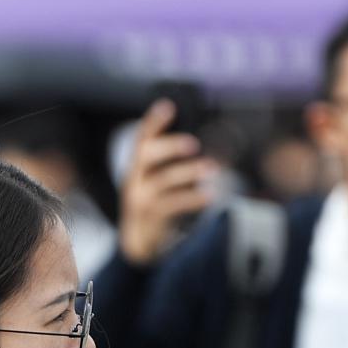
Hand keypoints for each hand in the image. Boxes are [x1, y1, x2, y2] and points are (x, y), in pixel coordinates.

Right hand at [117, 100, 218, 265]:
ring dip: (189, 172)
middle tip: (194, 143)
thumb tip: (202, 145)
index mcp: (138, 165)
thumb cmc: (154, 203)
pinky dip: (192, 199)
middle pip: (147, 155)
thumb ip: (171, 164)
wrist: (138, 241)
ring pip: (163, 180)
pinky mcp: (151, 217)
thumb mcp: (156, 181)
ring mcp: (140, 198)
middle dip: (170, 146)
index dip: (153, 121)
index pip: (142, 138)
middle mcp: (135, 178)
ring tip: (213, 168)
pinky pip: (172, 205)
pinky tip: (208, 196)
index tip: (168, 106)